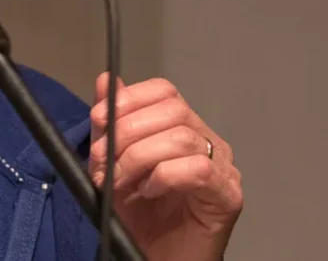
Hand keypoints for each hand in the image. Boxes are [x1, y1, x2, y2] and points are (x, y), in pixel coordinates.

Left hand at [89, 75, 243, 259]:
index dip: (129, 99)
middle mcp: (207, 143)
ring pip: (181, 138)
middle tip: (103, 161)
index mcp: (183, 129)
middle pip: (172, 110)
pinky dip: (165, 177)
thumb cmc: (141, 218)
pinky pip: (199, 170)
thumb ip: (110, 125)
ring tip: (120, 182)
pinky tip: (149, 191)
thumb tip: (107, 82)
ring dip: (138, 158)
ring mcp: (222, 168)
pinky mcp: (228, 195)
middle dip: (127, 132)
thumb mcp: (112, 163)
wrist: (156, 258)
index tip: (99, 118)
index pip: (164, 91)